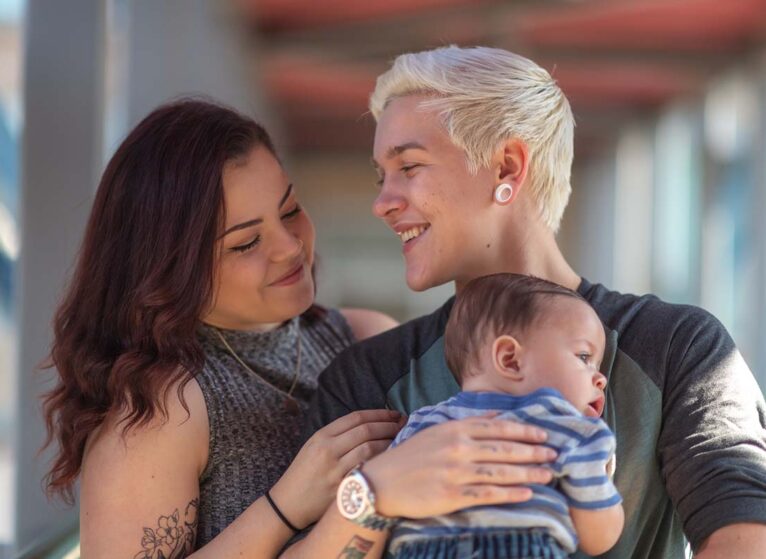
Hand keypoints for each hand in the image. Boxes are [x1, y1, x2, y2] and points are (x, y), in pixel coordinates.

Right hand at [271, 409, 404, 527]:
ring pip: (369, 449)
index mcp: (321, 436)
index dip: (379, 414)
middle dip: (389, 426)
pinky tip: (392, 461)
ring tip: (401, 440)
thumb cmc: (304, 474)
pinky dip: (382, 463)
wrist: (287, 504)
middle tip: (404, 424)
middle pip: (366, 431)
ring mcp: (335, 470)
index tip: (395, 414)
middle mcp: (328, 450)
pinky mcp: (341, 489)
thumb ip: (338, 435)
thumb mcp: (314, 446)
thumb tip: (372, 425)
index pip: (356, 418)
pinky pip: (367, 471)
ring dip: (389, 443)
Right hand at [363, 415, 555, 517]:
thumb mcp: (437, 430)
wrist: (381, 481)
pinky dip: (510, 494)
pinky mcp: (451, 495)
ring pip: (500, 471)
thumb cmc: (411, 456)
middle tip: (555, 453)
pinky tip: (527, 493)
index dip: (524, 430)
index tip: (544, 434)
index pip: (498, 427)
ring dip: (528, 472)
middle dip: (533, 451)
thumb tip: (497, 415)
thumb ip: (469, 422)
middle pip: (504, 448)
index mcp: (455, 429)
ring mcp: (456, 472)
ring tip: (548, 473)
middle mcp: (458, 448)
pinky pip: (487, 494)